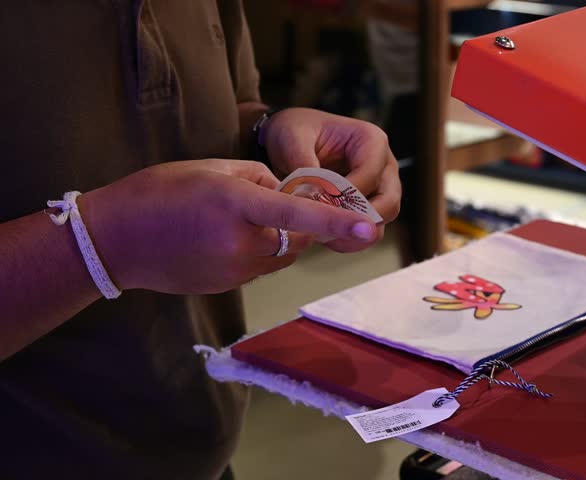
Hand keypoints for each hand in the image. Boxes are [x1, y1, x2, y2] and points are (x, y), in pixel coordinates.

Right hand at [78, 160, 377, 293]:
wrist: (114, 241)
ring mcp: (234, 270)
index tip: (370, 227)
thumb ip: (259, 179)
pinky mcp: (229, 286)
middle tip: (272, 202)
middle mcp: (241, 242)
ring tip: (235, 220)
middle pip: (299, 237)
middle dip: (301, 222)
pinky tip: (222, 239)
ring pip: (282, 254)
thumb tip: (288, 193)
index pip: (298, 213)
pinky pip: (261, 266)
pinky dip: (256, 251)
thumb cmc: (159, 192)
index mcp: (236, 203)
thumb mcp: (211, 168)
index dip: (337, 220)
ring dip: (278, 237)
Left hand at [263, 108, 401, 251]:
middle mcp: (384, 165)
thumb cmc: (295, 132)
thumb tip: (313, 196)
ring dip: (352, 233)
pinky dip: (348, 238)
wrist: (289, 141)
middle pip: (388, 203)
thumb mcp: (293, 139)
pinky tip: (323, 238)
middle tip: (325, 228)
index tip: (318, 208)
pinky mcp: (369, 206)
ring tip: (321, 236)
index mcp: (370, 140)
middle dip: (357, 220)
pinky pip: (367, 230)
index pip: (370, 176)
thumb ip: (304, 166)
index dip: (346, 197)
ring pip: (380, 222)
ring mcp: (380, 188)